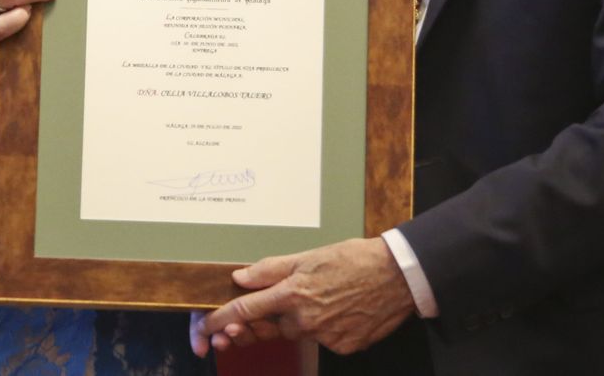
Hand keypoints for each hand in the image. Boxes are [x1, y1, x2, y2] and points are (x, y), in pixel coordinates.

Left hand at [190, 238, 415, 356]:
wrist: (398, 275)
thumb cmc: (354, 258)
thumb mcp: (309, 256)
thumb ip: (272, 269)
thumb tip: (240, 277)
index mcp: (292, 294)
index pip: (245, 312)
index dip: (220, 322)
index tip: (206, 330)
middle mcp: (305, 320)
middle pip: (271, 327)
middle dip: (262, 323)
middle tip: (261, 316)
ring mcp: (324, 337)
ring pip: (298, 333)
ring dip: (299, 321)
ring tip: (321, 297)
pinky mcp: (343, 347)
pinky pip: (323, 340)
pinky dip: (324, 328)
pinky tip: (339, 310)